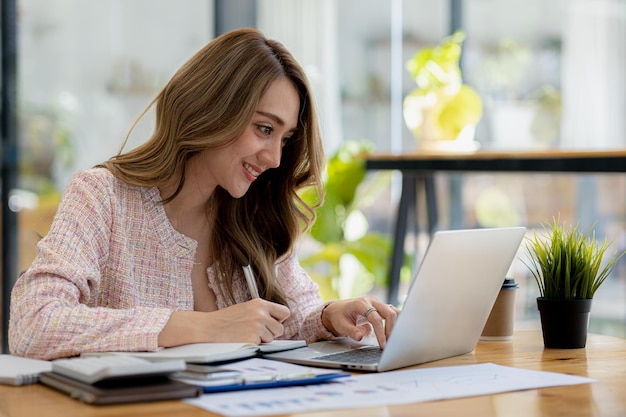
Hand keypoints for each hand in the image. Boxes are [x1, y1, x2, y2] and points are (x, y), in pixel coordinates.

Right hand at [158, 299, 290, 346]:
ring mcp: (257, 327)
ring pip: (272, 339)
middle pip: (280, 329)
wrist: (207, 328)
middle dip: (270, 333)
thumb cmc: (224, 320)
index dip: (279, 320)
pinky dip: (253, 345)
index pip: (285, 312)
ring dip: (262, 340)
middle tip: (255, 332)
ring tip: (245, 334)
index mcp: (260, 304)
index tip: (272, 323)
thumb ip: (261, 312)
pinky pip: (261, 346)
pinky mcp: (252, 339)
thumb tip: (277, 321)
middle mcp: (261, 314)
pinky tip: (241, 340)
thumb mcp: (245, 309)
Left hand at [321, 296, 398, 348]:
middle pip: (389, 313)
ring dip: (395, 326)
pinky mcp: (382, 307)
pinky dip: (396, 322)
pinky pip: (393, 312)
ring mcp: (378, 303)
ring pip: (394, 312)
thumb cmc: (340, 317)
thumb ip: (351, 331)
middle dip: (391, 329)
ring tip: (391, 340)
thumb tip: (361, 337)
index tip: (383, 345)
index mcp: (361, 304)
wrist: (339, 309)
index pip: (375, 319)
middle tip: (389, 344)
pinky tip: (393, 333)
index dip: (381, 333)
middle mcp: (372, 301)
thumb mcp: (341, 325)